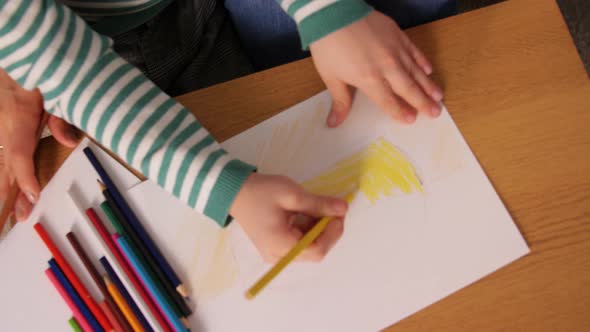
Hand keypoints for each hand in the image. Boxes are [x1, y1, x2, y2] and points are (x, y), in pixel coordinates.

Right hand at [0, 69, 78, 220]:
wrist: (22, 52)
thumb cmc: (40, 70)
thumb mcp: (55, 89)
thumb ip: (61, 116)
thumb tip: (69, 142)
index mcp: (17, 115)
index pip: (18, 153)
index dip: (25, 176)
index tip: (32, 195)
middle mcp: (5, 124)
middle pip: (6, 164)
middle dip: (12, 193)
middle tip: (19, 217)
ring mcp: (2, 126)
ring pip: (3, 161)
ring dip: (7, 187)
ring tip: (14, 212)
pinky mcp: (4, 128)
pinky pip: (5, 153)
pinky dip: (8, 172)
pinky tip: (10, 189)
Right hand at [230, 173, 347, 262]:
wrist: (234, 190)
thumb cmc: (260, 192)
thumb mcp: (292, 195)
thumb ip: (319, 204)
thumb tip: (343, 209)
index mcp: (280, 246)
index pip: (317, 251)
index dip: (332, 234)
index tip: (339, 214)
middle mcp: (278, 256)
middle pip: (313, 251)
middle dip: (327, 230)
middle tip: (332, 208)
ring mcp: (276, 253)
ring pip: (308, 246)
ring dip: (318, 228)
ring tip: (318, 206)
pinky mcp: (276, 246)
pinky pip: (299, 242)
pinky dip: (308, 228)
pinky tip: (306, 211)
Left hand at [310, 11, 442, 126]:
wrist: (334, 13)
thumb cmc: (329, 45)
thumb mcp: (330, 76)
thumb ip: (340, 100)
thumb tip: (334, 123)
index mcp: (369, 80)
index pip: (388, 101)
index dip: (400, 112)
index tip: (411, 120)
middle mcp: (386, 67)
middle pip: (408, 89)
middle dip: (422, 103)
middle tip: (435, 113)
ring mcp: (394, 49)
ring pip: (416, 71)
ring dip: (427, 85)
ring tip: (439, 96)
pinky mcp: (397, 35)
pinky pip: (414, 51)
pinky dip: (422, 61)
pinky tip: (429, 70)